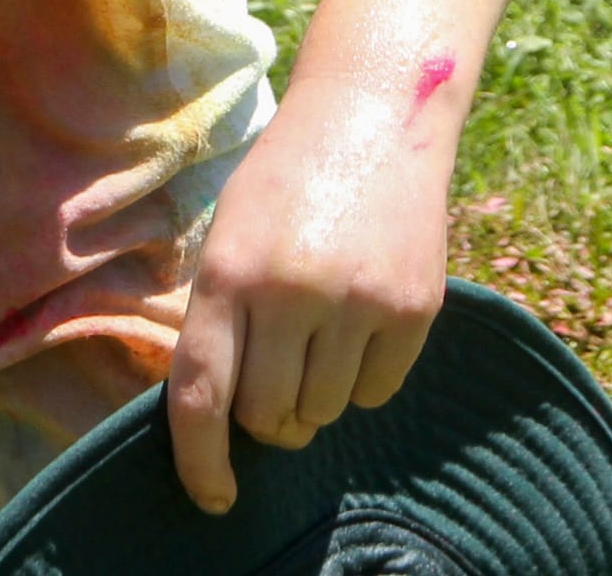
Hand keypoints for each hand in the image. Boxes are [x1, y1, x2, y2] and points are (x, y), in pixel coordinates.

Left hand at [166, 76, 450, 513]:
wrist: (374, 117)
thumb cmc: (289, 179)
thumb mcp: (232, 231)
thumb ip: (222, 316)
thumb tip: (221, 417)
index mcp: (230, 270)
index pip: (202, 393)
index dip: (199, 460)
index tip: (213, 495)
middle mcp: (290, 290)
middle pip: (266, 416)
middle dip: (266, 411)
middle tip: (276, 364)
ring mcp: (356, 301)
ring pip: (322, 412)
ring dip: (315, 392)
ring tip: (320, 325)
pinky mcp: (412, 310)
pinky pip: (375, 393)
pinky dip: (362, 376)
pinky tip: (360, 315)